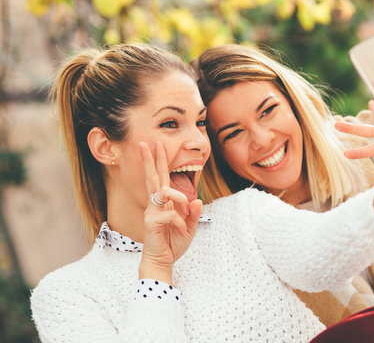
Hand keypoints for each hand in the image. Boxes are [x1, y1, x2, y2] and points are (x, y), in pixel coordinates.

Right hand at [138, 141, 201, 284]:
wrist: (163, 261)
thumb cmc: (173, 243)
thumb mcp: (189, 228)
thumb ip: (194, 214)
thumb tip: (197, 199)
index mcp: (165, 203)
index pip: (161, 178)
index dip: (159, 162)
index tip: (155, 146)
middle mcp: (156, 204)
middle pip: (152, 177)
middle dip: (150, 160)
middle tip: (145, 143)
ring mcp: (152, 212)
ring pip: (165, 190)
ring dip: (180, 197)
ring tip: (186, 211)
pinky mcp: (151, 221)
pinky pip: (170, 214)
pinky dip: (180, 222)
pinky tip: (180, 231)